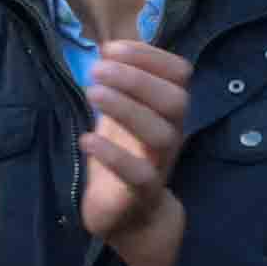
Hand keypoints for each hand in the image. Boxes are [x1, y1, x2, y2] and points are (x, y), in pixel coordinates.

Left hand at [79, 43, 193, 265]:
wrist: (130, 217)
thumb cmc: (123, 157)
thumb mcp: (123, 115)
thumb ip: (122, 86)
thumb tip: (108, 47)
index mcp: (168, 111)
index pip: (180, 74)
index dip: (150, 56)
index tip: (111, 48)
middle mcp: (172, 134)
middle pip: (175, 100)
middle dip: (137, 79)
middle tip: (97, 70)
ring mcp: (160, 164)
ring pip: (161, 133)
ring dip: (126, 108)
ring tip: (92, 93)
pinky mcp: (141, 194)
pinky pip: (139, 175)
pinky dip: (113, 154)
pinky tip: (87, 139)